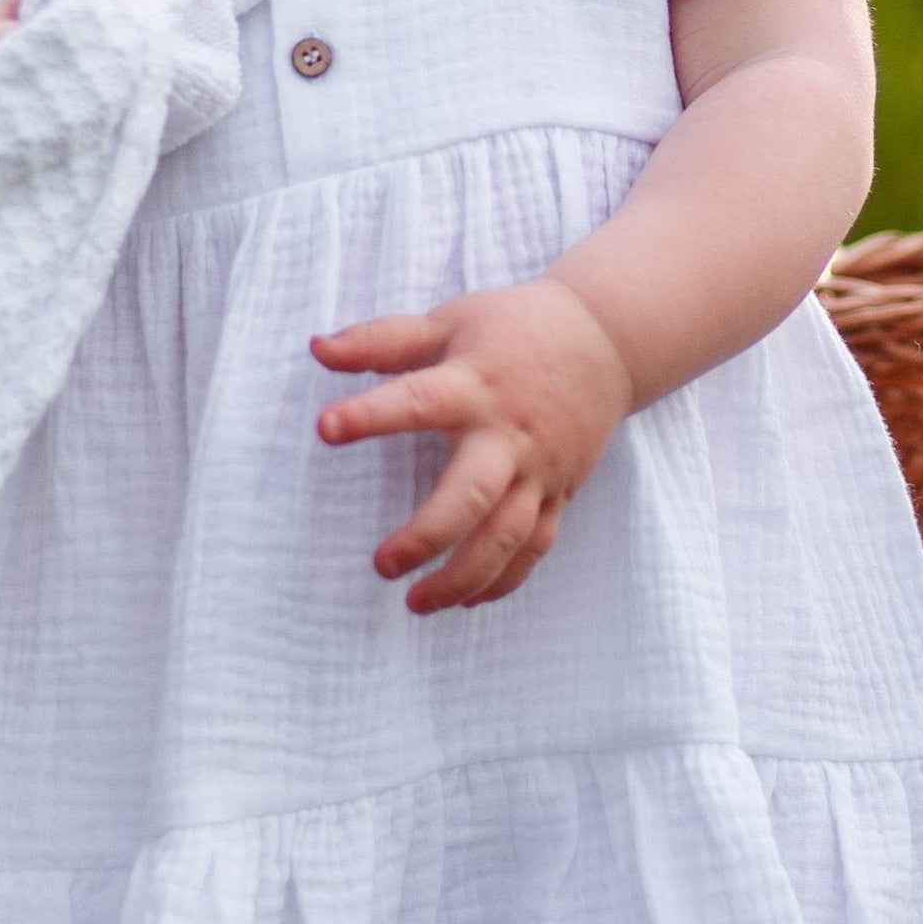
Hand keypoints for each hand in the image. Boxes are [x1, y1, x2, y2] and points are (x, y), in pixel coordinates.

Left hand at [309, 276, 631, 612]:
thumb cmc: (513, 329)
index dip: (372, 415)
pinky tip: (464, 601)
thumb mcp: (449, 321)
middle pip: (473, 495)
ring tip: (415, 602)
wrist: (605, 339)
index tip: (326, 428)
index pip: (418, 400)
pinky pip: (535, 547)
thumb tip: (317, 349)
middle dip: (428, 536)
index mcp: (474, 385)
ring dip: (463, 577)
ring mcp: (539, 469)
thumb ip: (382, 340)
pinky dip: (503, 580)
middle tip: (382, 566)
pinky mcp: (559, 492)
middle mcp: (509, 434)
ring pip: (507, 537)